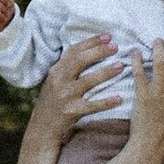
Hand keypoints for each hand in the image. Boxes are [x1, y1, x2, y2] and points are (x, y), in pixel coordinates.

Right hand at [13, 36, 112, 163]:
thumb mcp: (55, 81)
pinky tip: (120, 98)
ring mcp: (65, 96)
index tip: (108, 36)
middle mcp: (59, 81)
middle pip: (80, 61)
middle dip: (99, 52)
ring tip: (121, 65)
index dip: (91, 42)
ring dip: (106, 72)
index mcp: (56, 71)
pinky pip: (92, 105)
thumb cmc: (53, 102)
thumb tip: (89, 50)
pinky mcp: (71, 112)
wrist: (42, 128)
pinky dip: (106, 102)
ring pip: (88, 81)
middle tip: (116, 46)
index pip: (74, 51)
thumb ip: (68, 67)